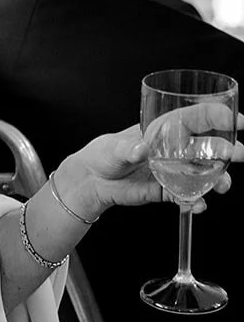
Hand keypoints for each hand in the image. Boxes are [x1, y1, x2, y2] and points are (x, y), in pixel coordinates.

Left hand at [57, 113, 243, 217]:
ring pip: (203, 172)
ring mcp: (174, 170)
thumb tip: (140, 149)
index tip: (235, 119)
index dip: (216, 115)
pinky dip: (195, 201)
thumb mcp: (113, 148)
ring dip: (217, 178)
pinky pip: (187, 195)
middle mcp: (174, 149)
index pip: (194, 118)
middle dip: (226, 149)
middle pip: (207, 146)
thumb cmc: (103, 154)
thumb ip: (127, 149)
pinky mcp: (168, 190)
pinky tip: (199, 205)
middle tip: (238, 154)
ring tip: (223, 186)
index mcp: (163, 130)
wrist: (92, 182)